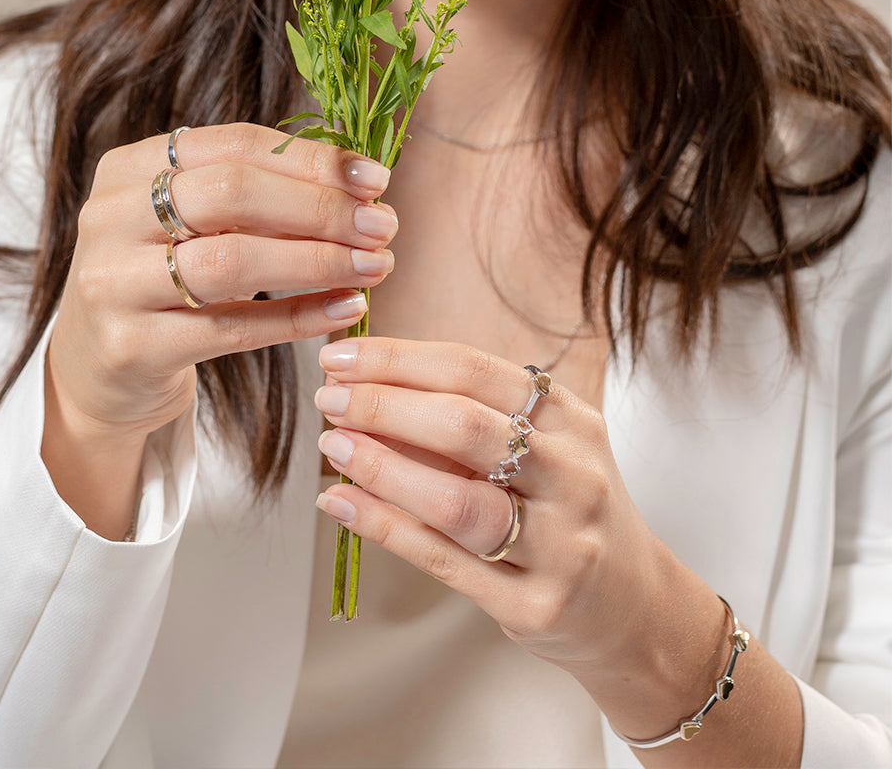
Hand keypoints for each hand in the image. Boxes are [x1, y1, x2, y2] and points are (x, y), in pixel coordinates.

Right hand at [43, 124, 396, 534]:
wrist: (99, 371)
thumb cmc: (164, 284)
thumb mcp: (193, 227)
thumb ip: (256, 198)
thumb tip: (360, 186)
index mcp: (132, 167)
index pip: (235, 145)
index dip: (312, 160)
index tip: (376, 179)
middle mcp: (112, 216)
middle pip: (233, 194)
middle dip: (321, 208)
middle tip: (384, 227)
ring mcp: (112, 282)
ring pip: (233, 261)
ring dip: (318, 261)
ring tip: (376, 266)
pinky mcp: (130, 346)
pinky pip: (231, 329)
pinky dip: (297, 318)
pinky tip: (344, 309)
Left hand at [311, 336, 740, 745]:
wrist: (632, 606)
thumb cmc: (567, 510)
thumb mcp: (542, 448)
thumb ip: (471, 418)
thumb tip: (367, 385)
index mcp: (571, 421)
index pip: (475, 371)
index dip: (399, 359)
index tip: (342, 354)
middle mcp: (573, 476)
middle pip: (466, 427)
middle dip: (383, 405)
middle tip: (328, 397)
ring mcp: (562, 545)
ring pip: (456, 500)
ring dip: (382, 467)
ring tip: (333, 446)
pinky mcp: (537, 605)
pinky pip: (445, 559)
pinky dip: (384, 527)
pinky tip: (342, 504)